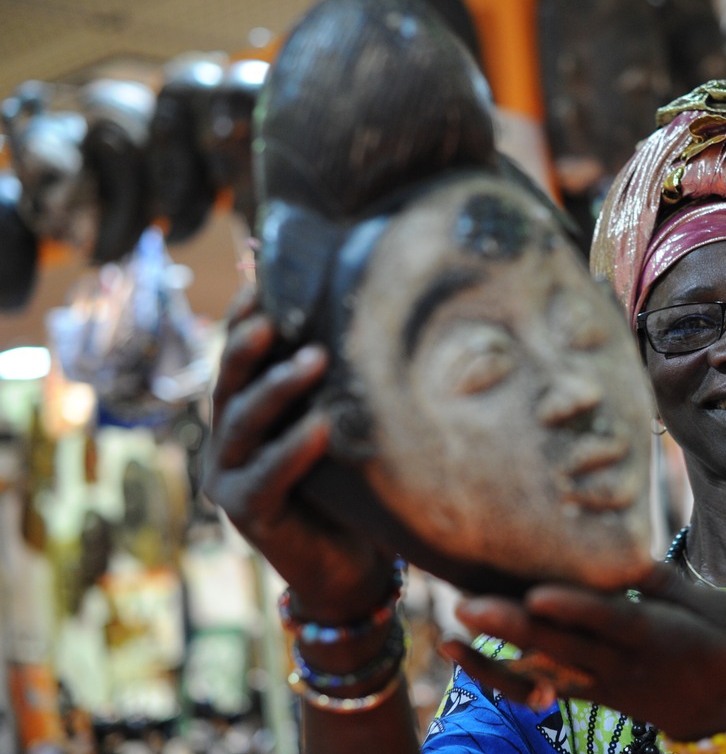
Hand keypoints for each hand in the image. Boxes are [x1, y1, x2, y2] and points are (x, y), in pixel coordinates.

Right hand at [202, 290, 394, 621]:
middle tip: (275, 315)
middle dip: (249, 345)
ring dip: (278, 388)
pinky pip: (267, 476)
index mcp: (246, 413)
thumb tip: (374, 318)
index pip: (239, 359)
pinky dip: (293, 449)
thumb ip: (337, 385)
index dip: (243, 320)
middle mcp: (228, 440)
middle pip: (230, 383)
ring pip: (243, 422)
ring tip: (315, 359)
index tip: (262, 281)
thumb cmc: (352, 487)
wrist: (352, 567)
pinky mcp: (246, 514)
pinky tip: (320, 426)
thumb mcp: (341, 426)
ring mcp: (229, 477)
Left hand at [440, 562, 725, 741]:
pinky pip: (536, 685)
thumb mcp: (713, 608)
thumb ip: (664, 584)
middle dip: (515, 626)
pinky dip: (495, 671)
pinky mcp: (587, 692)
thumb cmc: (725, 645)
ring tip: (455, 621)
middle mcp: (622, 664)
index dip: (573, 609)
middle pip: (563, 645)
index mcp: (658, 637)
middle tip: (468, 603)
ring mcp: (601, 683)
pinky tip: (457, 651)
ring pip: (543, 666)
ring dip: (497, 648)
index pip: (610, 621)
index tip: (537, 594)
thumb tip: (621, 553)